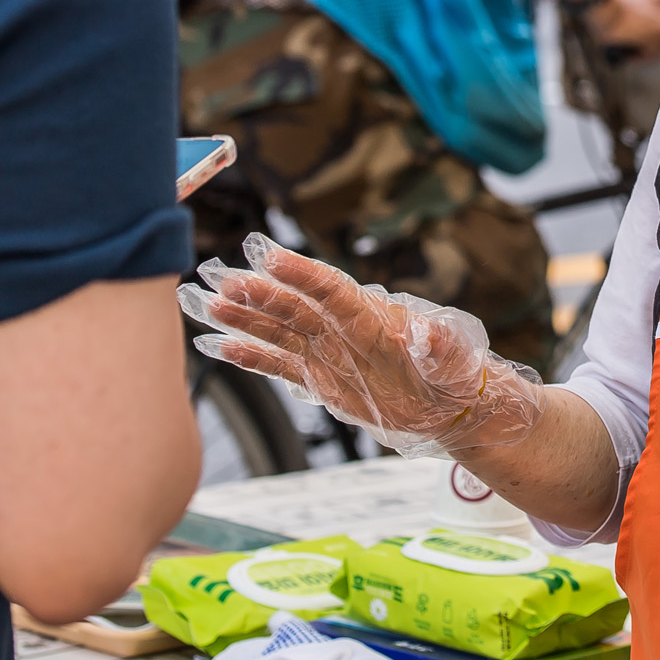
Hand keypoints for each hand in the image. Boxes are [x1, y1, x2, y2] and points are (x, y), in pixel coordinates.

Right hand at [178, 233, 542, 457]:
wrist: (447, 403)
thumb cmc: (454, 370)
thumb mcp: (453, 354)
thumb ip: (437, 341)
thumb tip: (425, 332)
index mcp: (370, 316)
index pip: (330, 289)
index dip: (300, 273)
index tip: (268, 256)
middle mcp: (341, 329)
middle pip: (293, 305)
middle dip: (257, 292)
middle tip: (220, 279)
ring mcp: (326, 352)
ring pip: (277, 330)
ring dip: (242, 317)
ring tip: (205, 303)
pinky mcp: (319, 378)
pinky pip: (278, 364)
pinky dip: (249, 356)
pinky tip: (218, 346)